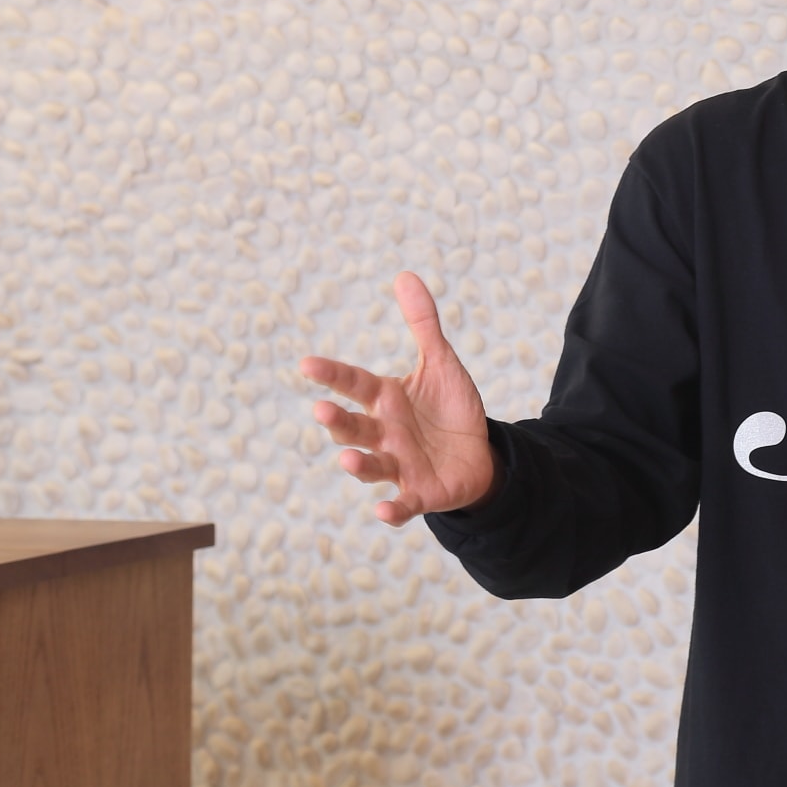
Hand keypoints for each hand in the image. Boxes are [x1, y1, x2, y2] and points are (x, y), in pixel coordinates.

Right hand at [300, 272, 496, 526]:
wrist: (478, 455)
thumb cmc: (449, 409)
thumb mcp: (440, 363)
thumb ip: (422, 324)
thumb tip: (405, 275)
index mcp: (386, 400)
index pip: (354, 383)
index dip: (332, 375)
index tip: (307, 364)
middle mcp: (385, 434)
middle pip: (355, 427)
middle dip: (339, 421)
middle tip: (323, 410)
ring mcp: (399, 466)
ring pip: (372, 466)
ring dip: (358, 465)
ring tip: (346, 458)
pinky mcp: (420, 493)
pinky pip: (403, 504)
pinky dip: (393, 510)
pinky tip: (385, 511)